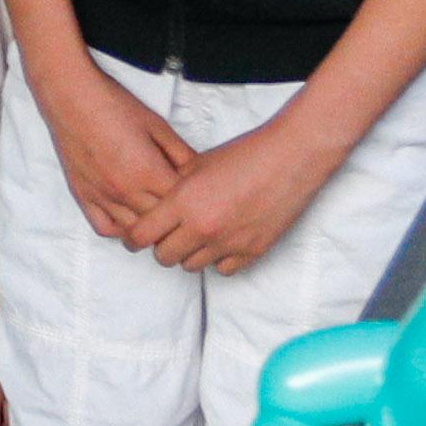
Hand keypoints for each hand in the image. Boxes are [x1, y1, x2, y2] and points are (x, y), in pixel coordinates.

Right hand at [33, 65, 192, 244]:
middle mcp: (125, 190)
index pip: (180, 202)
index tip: (195, 192)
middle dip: (174, 215)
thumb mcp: (157, 125)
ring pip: (134, 231)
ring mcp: (103, 196)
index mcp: (148, 171)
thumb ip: (181, 152)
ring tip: (158, 215)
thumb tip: (198, 172)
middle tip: (180, 205)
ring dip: (149, 227)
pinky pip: (105, 228)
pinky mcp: (84, 196)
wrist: (72, 98)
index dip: (192, 198)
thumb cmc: (113, 106)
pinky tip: (129, 217)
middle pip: (160, 221)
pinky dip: (120, 230)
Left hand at [115, 113, 345, 274]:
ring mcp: (228, 242)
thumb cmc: (244, 154)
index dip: (135, 237)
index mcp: (184, 201)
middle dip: (162, 246)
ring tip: (198, 236)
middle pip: (164, 257)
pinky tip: (222, 242)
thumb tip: (154, 207)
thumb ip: (172, 189)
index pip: (141, 235)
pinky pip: (222, 270)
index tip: (137, 236)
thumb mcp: (197, 164)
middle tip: (169, 235)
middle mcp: (203, 226)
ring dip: (190, 253)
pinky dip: (218, 259)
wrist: (290, 157)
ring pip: (191, 266)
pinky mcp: (252, 251)